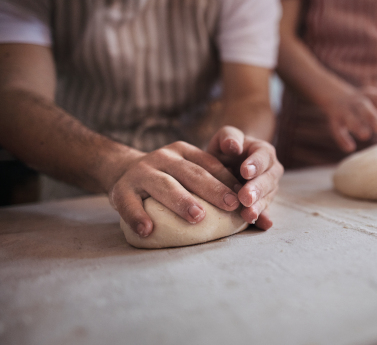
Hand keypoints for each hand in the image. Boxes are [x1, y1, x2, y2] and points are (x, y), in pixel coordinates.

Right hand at [108, 141, 241, 237]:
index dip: (227, 179)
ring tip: (197, 217)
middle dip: (212, 189)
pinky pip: (129, 204)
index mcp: (183, 151)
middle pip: (190, 173)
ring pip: (163, 185)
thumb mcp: (186, 171)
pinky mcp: (120, 189)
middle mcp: (163, 157)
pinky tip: (147, 230)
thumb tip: (250, 213)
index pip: (209, 164)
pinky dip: (137, 216)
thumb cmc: (168, 178)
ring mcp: (141, 172)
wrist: (121, 170)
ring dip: (181, 201)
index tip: (243, 196)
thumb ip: (211, 185)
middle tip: (230, 204)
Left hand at [207, 126, 283, 230]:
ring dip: (258, 207)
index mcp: (264, 152)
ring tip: (248, 214)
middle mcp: (271, 171)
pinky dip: (263, 219)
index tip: (245, 171)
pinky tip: (263, 225)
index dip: (256, 164)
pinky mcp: (262, 204)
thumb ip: (229, 136)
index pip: (263, 157)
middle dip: (256, 189)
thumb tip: (233, 146)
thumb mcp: (225, 137)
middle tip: (245, 197)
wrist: (227, 164)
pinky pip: (265, 212)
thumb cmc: (226, 149)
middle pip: (267, 180)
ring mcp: (268, 190)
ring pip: (266, 198)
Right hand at [322, 85, 376, 152]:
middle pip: (363, 106)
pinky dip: (342, 139)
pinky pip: (337, 130)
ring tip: (366, 135)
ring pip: (349, 117)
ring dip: (357, 126)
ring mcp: (344, 111)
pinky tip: (350, 148)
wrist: (335, 96)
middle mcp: (357, 101)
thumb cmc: (366, 106)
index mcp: (371, 96)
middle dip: (371, 115)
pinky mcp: (334, 121)